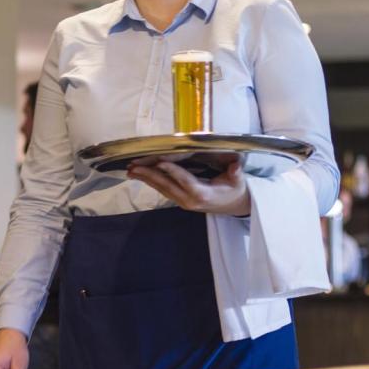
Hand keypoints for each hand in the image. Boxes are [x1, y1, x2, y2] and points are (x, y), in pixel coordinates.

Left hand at [127, 158, 250, 215]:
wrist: (233, 206)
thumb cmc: (235, 189)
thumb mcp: (238, 180)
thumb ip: (235, 172)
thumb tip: (236, 166)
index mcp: (203, 194)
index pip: (185, 180)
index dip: (172, 171)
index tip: (159, 162)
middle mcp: (189, 200)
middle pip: (167, 185)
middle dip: (149, 175)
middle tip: (133, 166)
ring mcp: (183, 202)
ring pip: (162, 189)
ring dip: (145, 179)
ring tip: (130, 170)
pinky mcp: (180, 201)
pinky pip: (163, 191)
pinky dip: (151, 182)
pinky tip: (141, 175)